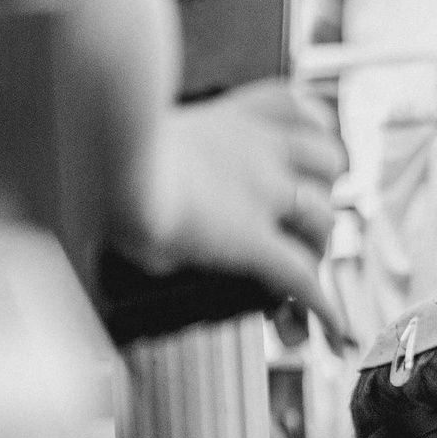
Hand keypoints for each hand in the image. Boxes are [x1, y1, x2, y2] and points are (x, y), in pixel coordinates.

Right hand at [122, 80, 346, 335]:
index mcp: (227, 118)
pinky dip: (323, 308)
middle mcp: (256, 150)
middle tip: (306, 215)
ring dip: (321, 241)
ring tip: (304, 261)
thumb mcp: (147, 144)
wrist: (104, 157)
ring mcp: (262, 193)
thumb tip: (160, 215)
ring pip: (325, 216)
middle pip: (329, 161)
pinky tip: (332, 330)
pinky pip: (303, 278)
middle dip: (326, 188)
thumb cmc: (105, 149)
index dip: (314, 128)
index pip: (296, 107)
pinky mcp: (253, 239)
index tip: (311, 146)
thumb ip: (170, 168)